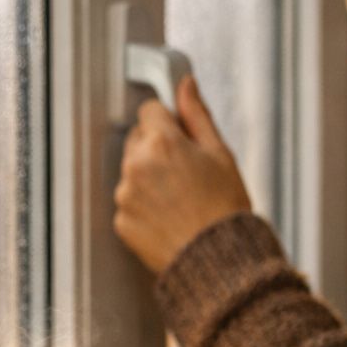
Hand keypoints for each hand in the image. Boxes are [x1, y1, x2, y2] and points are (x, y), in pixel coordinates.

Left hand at [113, 75, 252, 274]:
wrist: (218, 260)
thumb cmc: (225, 208)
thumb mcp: (220, 154)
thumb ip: (197, 115)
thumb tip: (185, 85)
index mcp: (161, 143)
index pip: (150, 110)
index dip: (168, 122)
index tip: (182, 137)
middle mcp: (135, 166)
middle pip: (138, 140)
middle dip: (157, 148)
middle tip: (186, 171)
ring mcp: (124, 195)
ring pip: (132, 172)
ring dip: (149, 177)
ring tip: (181, 199)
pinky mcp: (121, 221)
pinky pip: (130, 202)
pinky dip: (144, 206)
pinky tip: (170, 217)